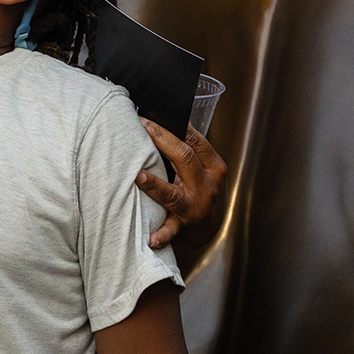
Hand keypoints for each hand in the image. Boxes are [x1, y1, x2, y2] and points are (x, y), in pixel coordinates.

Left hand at [137, 118, 227, 250]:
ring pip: (174, 194)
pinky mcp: (185, 227)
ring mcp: (196, 207)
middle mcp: (207, 186)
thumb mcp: (204, 170)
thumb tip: (160, 123)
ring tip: (139, 176)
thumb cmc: (201, 192)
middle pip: (185, 158)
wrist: (209, 231)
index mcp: (214, 167)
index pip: (195, 141)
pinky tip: (150, 238)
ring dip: (155, 186)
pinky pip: (172, 230)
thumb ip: (190, 152)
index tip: (152, 115)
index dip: (174, 126)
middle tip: (140, 126)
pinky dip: (162, 235)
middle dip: (161, 139)